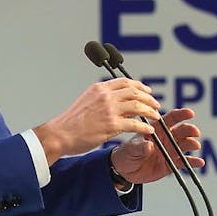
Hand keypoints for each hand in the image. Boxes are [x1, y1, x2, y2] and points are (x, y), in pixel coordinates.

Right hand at [33, 78, 159, 163]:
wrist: (60, 134)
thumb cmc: (71, 122)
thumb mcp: (86, 101)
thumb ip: (101, 98)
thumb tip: (116, 100)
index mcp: (99, 88)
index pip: (125, 82)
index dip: (140, 86)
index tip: (147, 91)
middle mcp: (105, 96)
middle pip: (135, 92)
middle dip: (149, 98)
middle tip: (156, 104)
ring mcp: (109, 110)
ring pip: (138, 106)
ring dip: (150, 111)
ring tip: (156, 117)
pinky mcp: (112, 125)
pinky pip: (135, 124)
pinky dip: (145, 127)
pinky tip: (149, 130)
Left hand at [110, 108, 203, 184]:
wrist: (124, 170)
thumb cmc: (127, 153)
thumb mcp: (130, 149)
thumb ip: (140, 147)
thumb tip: (149, 146)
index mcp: (157, 130)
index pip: (170, 119)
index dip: (180, 115)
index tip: (190, 113)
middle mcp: (166, 139)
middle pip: (181, 131)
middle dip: (189, 130)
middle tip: (194, 131)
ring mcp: (170, 151)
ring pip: (184, 145)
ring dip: (191, 144)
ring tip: (195, 145)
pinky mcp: (171, 165)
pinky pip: (183, 162)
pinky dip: (192, 162)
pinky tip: (200, 162)